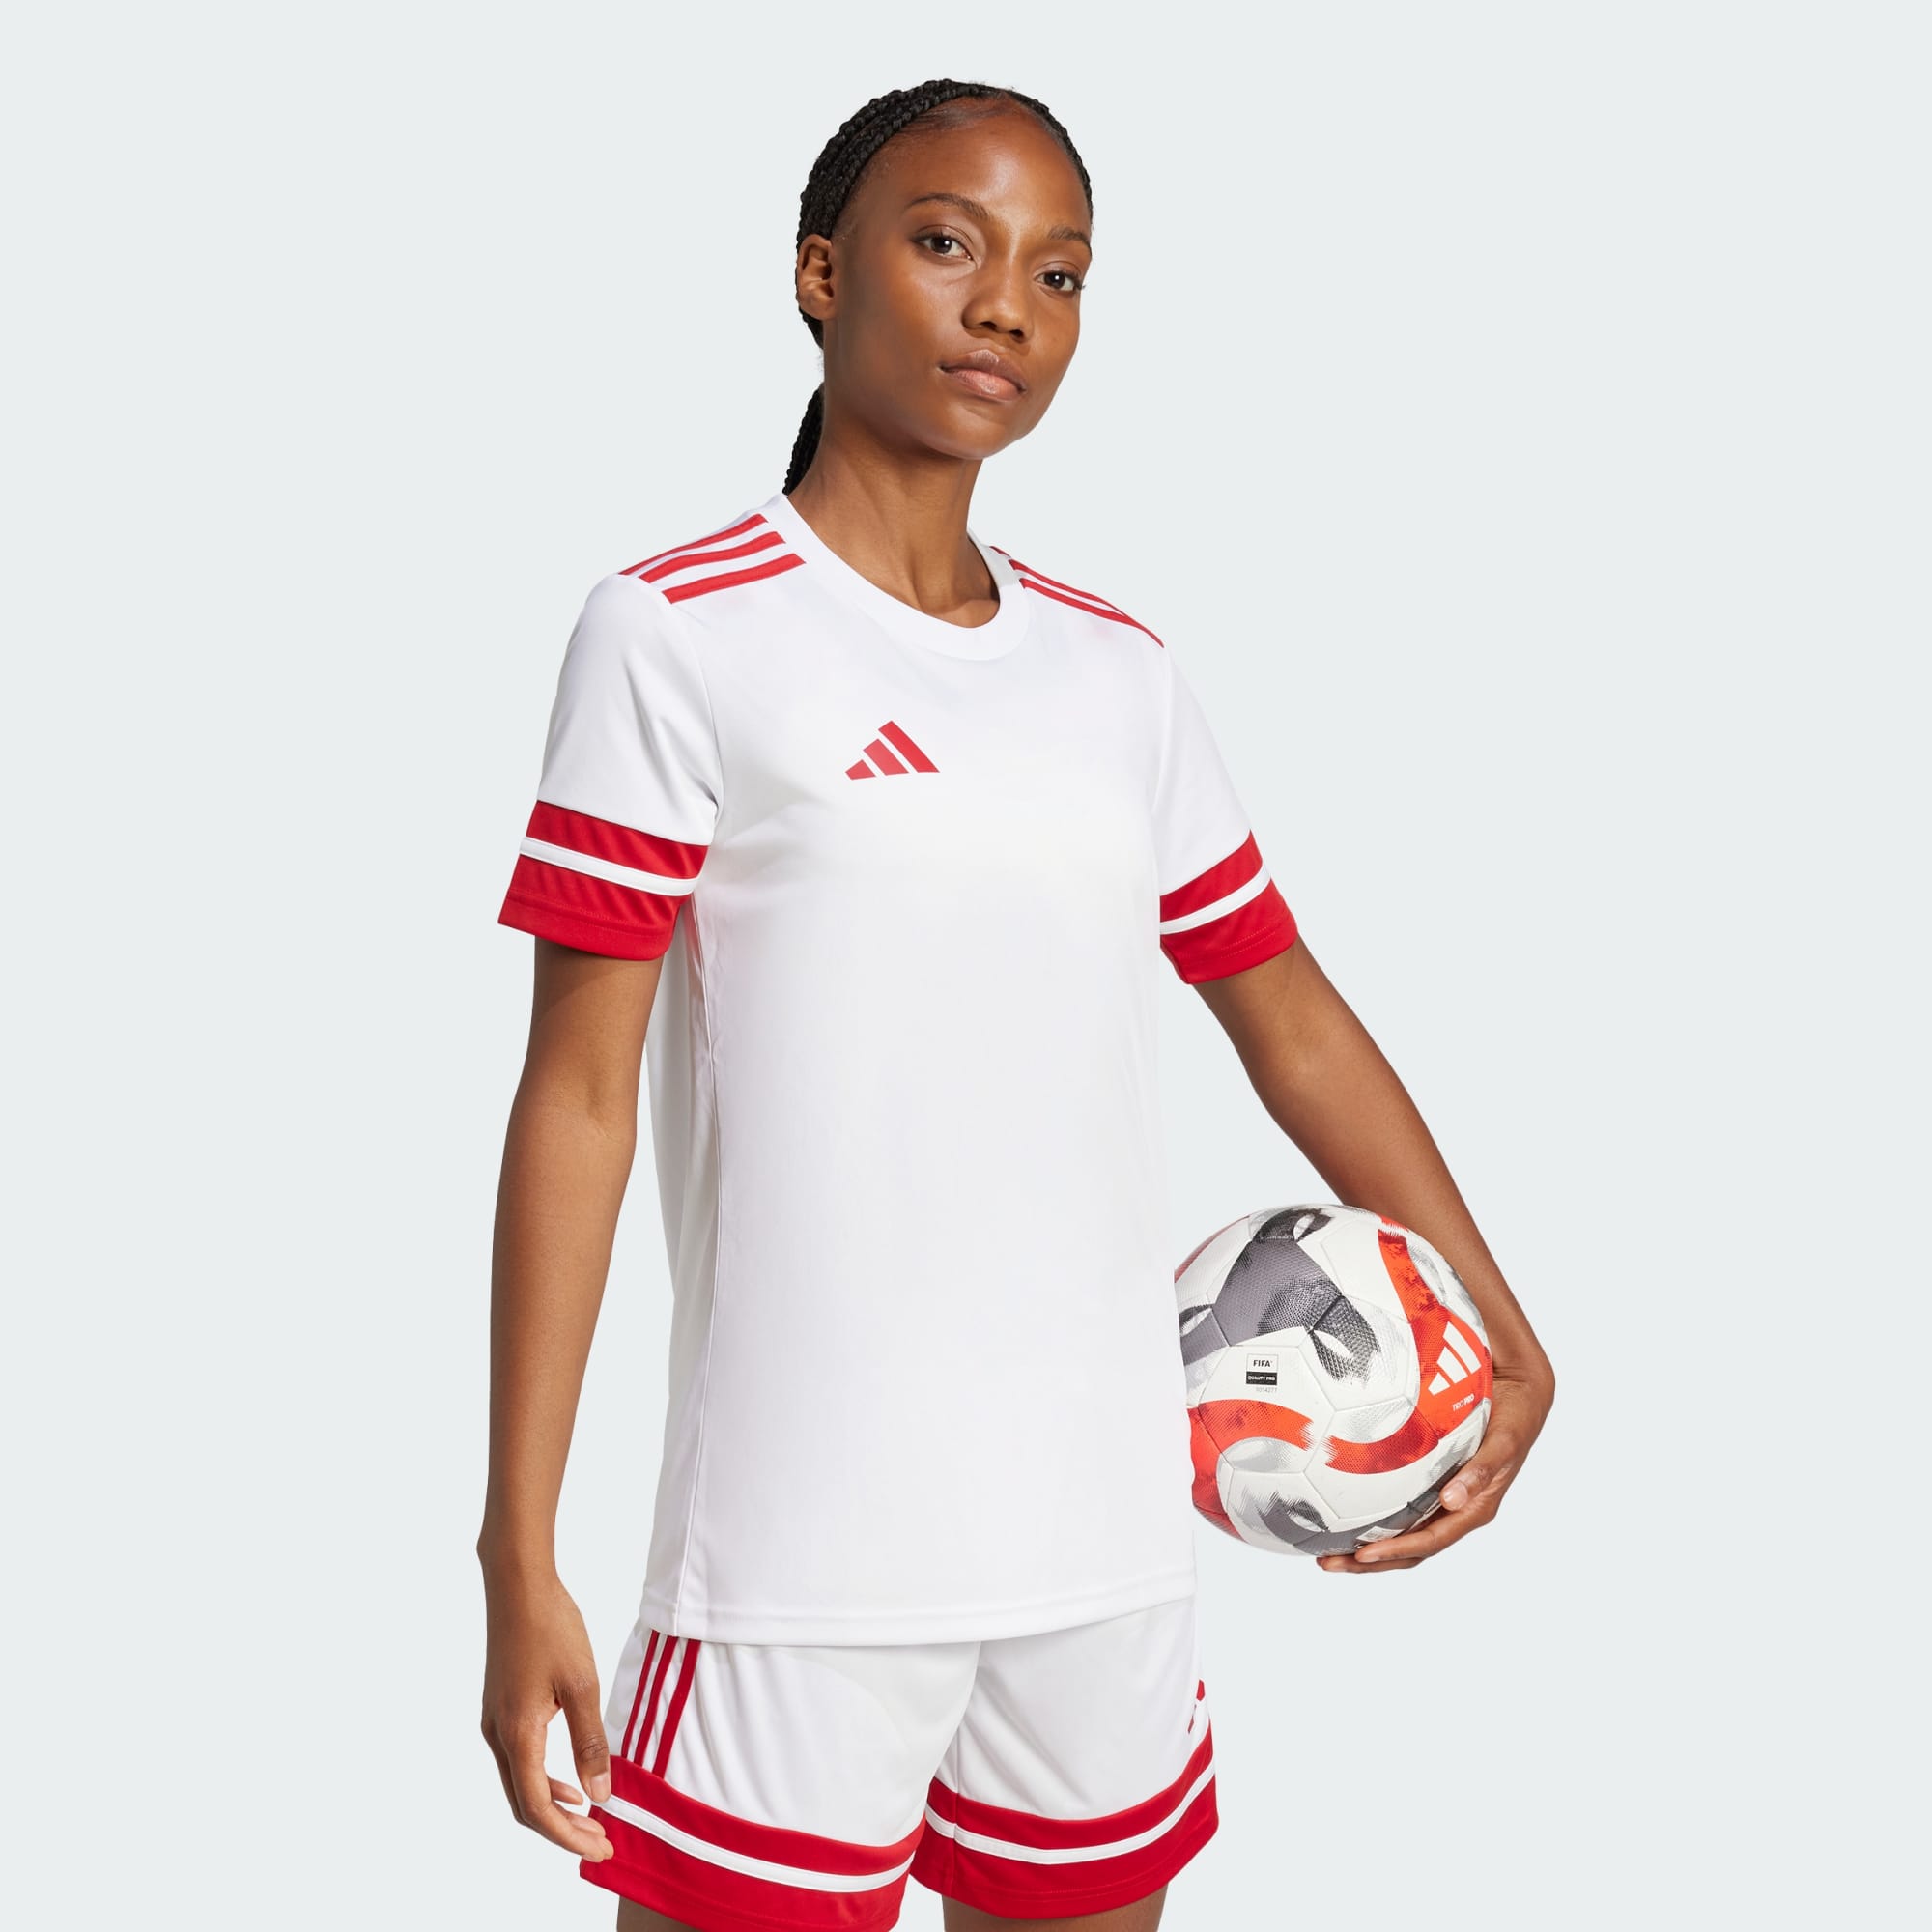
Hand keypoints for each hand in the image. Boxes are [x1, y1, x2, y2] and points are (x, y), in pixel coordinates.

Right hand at [479, 1566, 613, 1858]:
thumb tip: (599, 1794)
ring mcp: (494, 1722)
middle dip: (562, 1831)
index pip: (538, 1807)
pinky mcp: (499, 1709)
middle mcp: (497, 1735)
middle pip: (524, 1805)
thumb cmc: (551, 1627)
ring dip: (552, 1807)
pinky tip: (568, 1779)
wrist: (517, 1584)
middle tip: (600, 1841)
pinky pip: (518, 1762)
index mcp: (517, 1734)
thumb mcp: (582, 1684)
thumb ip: (590, 1741)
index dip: (568, 1836)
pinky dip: (543, 1781)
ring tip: (588, 1817)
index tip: (600, 1848)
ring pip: (519, 1785)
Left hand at [1317, 1353, 1553, 1573]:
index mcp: (1472, 1510)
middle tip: (1326, 1562)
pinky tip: (1339, 1507)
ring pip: (1400, 1532)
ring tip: (1324, 1548)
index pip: (1429, 1541)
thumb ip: (1481, 1471)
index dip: (1396, 1551)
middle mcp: (1454, 1510)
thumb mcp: (1502, 1445)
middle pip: (1408, 1548)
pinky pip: (1399, 1506)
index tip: (1363, 1555)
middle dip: (1368, 1561)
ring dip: (1364, 1545)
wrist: (1520, 1397)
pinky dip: (1371, 1513)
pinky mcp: (1431, 1482)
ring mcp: (1441, 1499)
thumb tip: (1452, 1500)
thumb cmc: (1512, 1422)